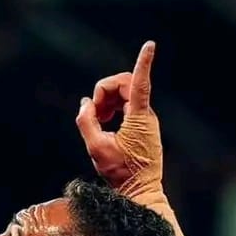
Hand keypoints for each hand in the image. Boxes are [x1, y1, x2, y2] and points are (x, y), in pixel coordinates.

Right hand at [75, 40, 162, 197]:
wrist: (140, 191)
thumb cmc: (121, 173)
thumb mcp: (96, 148)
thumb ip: (86, 122)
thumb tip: (85, 104)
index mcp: (138, 117)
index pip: (140, 83)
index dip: (144, 61)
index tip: (150, 45)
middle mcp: (146, 115)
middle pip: (125, 85)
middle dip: (104, 90)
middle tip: (93, 112)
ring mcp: (146, 121)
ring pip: (125, 95)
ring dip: (106, 100)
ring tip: (96, 118)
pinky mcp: (143, 127)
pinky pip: (127, 107)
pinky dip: (112, 109)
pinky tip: (103, 122)